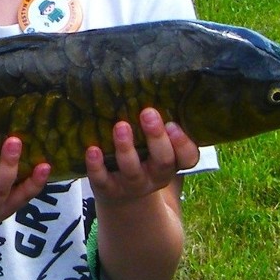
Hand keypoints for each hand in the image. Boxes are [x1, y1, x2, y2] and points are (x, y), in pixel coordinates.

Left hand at [85, 109, 199, 204]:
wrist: (124, 195)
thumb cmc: (144, 157)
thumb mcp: (157, 145)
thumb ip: (160, 124)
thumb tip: (153, 84)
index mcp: (173, 163)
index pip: (187, 156)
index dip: (182, 143)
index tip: (173, 124)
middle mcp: (156, 176)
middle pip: (162, 161)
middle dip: (156, 138)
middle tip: (147, 113)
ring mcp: (133, 184)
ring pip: (132, 169)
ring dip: (126, 148)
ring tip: (120, 126)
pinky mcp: (109, 189)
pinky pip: (103, 180)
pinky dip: (97, 166)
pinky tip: (92, 149)